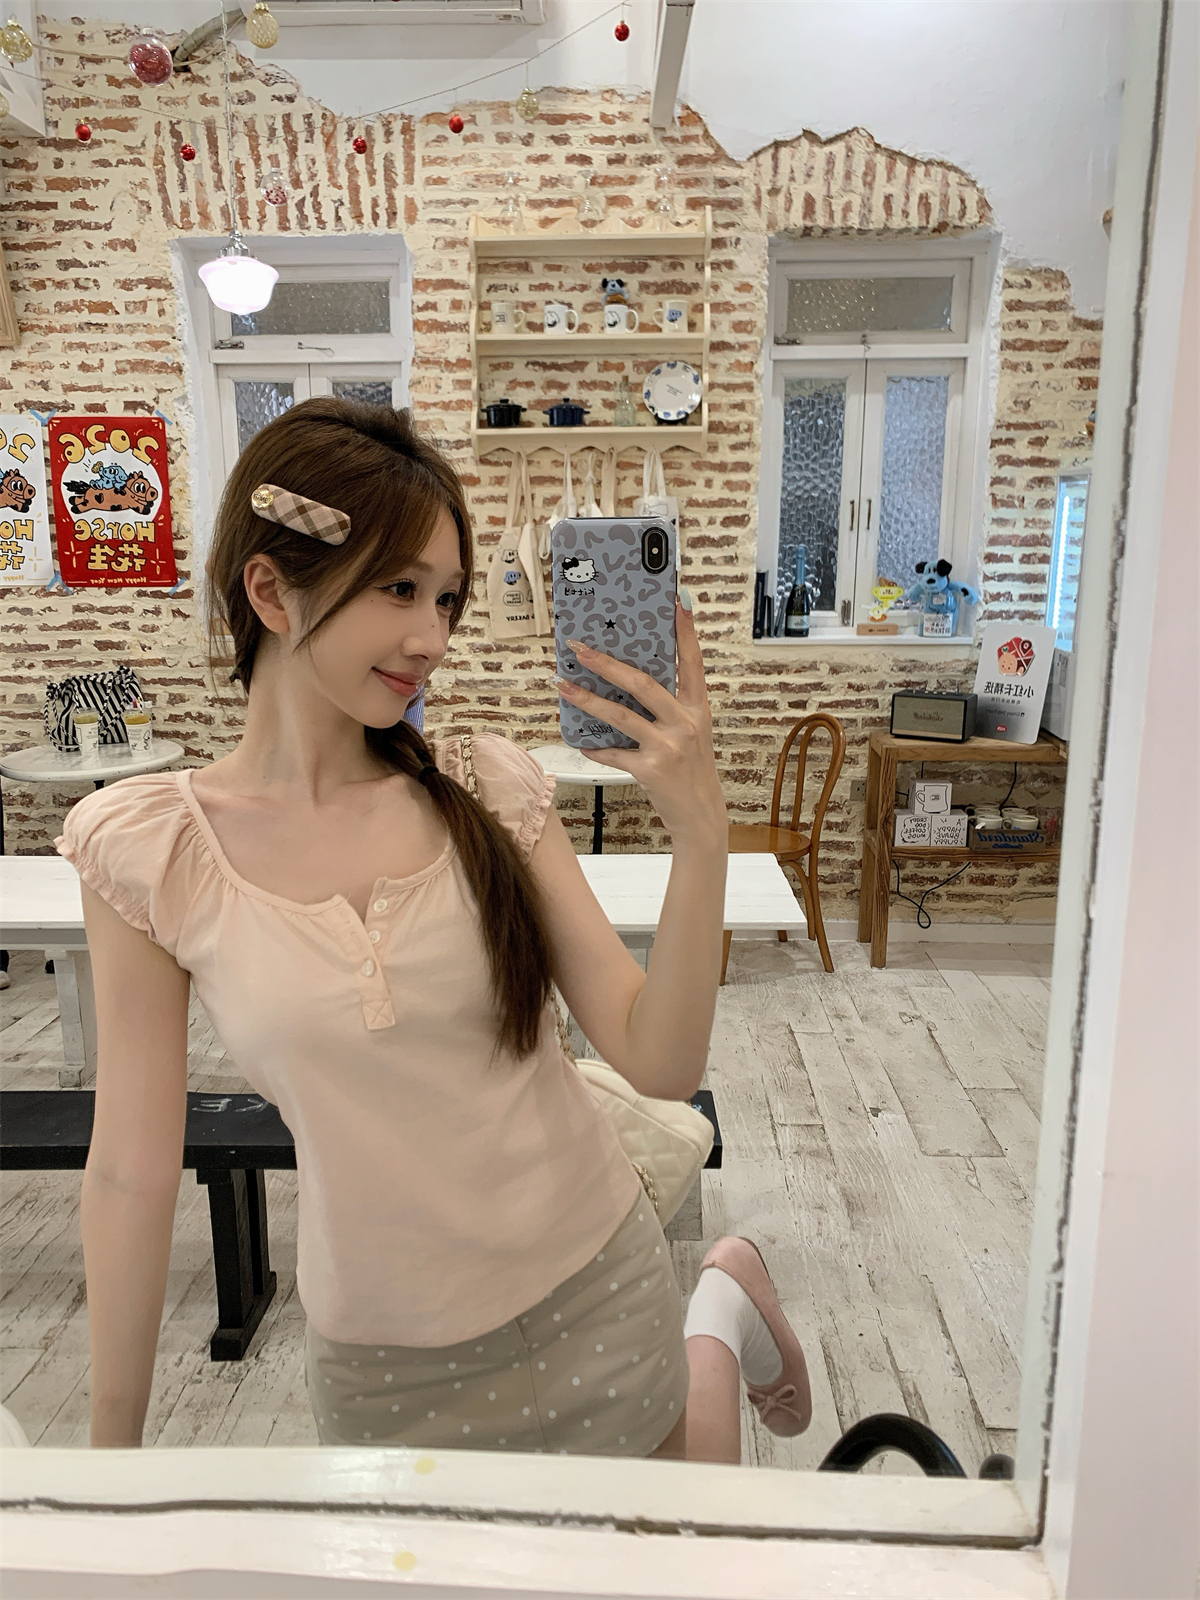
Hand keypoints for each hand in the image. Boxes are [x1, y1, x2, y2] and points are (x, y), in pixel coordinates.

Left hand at [558, 599, 726, 850]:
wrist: (701, 815)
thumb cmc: (693, 770)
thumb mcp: (692, 733)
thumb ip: (670, 709)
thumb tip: (630, 682)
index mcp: (697, 709)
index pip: (692, 662)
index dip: (686, 632)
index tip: (677, 603)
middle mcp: (685, 724)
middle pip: (643, 684)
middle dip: (607, 664)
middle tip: (580, 649)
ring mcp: (668, 746)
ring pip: (620, 715)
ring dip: (587, 699)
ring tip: (563, 685)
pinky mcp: (650, 770)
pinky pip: (613, 753)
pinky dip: (595, 747)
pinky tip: (580, 740)